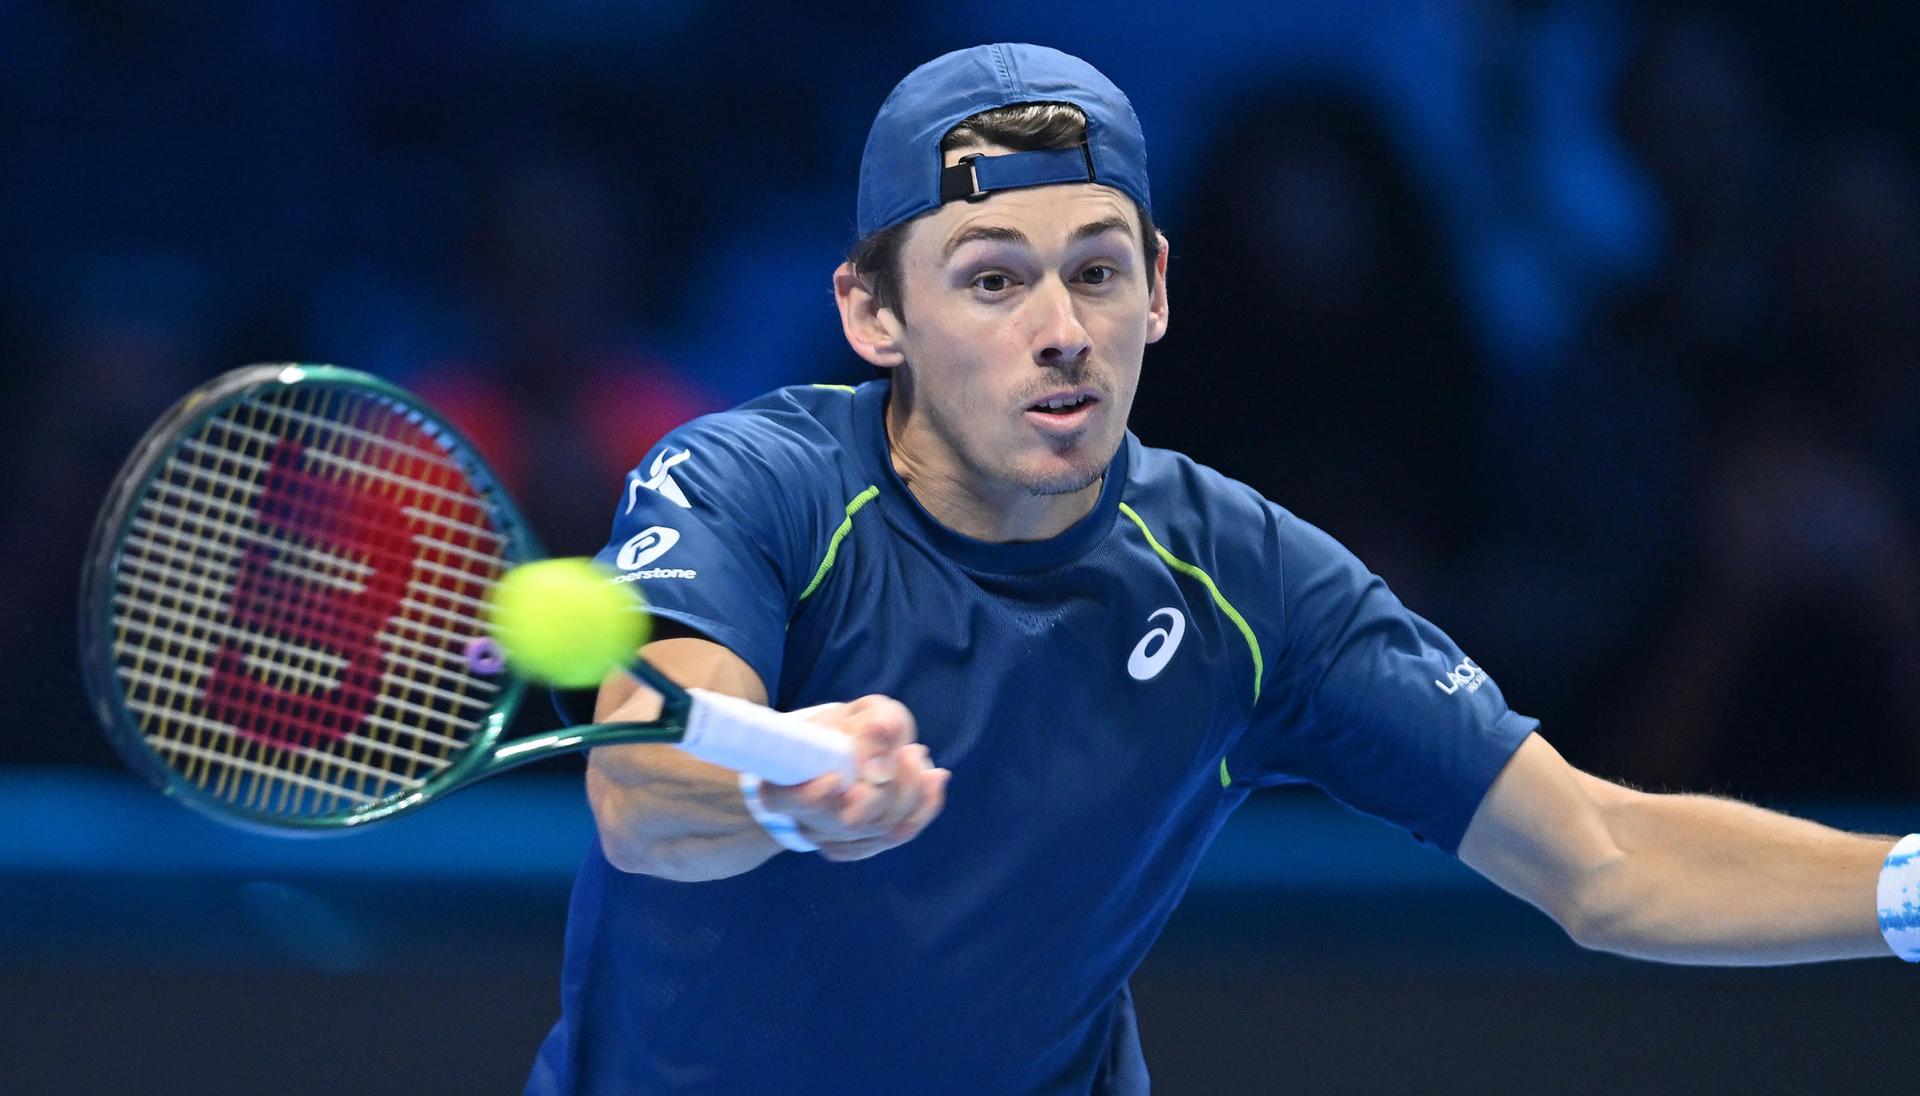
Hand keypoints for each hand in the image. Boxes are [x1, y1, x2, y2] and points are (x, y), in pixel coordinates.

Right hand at [760, 694, 950, 860]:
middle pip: (849, 822)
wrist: (852, 744)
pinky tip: (933, 780)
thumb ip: (875, 728)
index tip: (836, 777)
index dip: (812, 797)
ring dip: (911, 792)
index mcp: (783, 785)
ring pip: (879, 831)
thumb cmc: (853, 726)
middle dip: (889, 787)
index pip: (786, 802)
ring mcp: (833, 840)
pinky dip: (922, 808)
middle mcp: (805, 821)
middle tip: (910, 751)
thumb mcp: (864, 712)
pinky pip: (897, 835)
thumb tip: (881, 768)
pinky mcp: (862, 846)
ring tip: (918, 754)